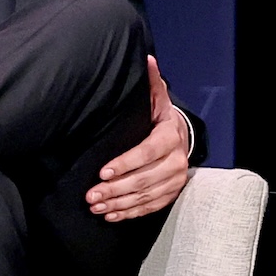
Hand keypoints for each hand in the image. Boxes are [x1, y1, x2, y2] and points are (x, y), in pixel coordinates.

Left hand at [86, 56, 189, 222]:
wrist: (183, 138)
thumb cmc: (160, 118)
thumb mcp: (158, 99)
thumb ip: (150, 83)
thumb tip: (147, 60)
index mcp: (170, 136)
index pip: (148, 152)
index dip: (126, 163)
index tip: (103, 171)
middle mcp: (177, 160)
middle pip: (145, 179)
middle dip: (116, 189)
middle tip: (92, 195)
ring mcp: (175, 180)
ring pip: (146, 196)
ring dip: (119, 203)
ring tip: (96, 206)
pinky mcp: (171, 193)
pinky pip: (151, 207)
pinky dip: (130, 213)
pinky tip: (112, 215)